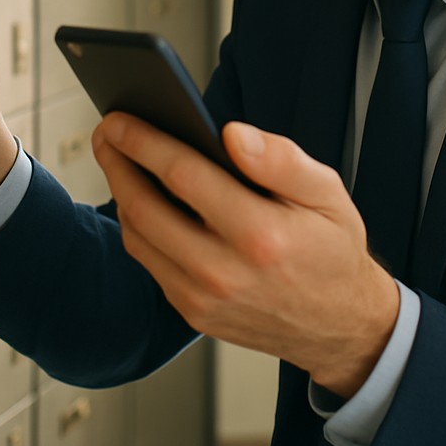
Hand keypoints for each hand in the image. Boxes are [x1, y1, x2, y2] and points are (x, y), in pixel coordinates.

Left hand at [92, 113, 398, 397]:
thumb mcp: (328, 193)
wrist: (340, 326)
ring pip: (138, 238)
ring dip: (120, 192)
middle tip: (106, 131)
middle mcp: (224, 272)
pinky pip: (149, 262)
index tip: (120, 119)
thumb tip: (232, 134)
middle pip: (145, 208)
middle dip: (117, 162)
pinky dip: (137, 226)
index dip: (144, 142)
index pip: (183, 176)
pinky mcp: (193, 313)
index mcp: (260, 235)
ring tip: (118, 158)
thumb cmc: (333, 249)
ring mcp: (203, 299)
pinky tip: (141, 197)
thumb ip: (281, 159)